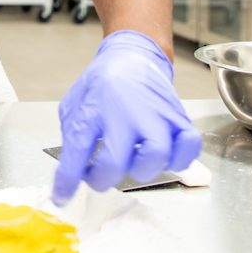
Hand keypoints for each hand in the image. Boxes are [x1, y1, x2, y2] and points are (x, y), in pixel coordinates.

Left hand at [53, 30, 201, 202]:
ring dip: (144, 169)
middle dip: (104, 178)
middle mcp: (125, 111)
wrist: (133, 56)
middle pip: (116, 160)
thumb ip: (71, 139)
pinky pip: (189, 146)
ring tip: (135, 160)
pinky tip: (165, 155)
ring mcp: (155, 114)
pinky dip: (180, 158)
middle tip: (101, 174)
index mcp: (93, 107)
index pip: (76, 150)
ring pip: (157, 155)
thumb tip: (65, 178)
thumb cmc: (103, 84)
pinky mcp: (179, 117)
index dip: (67, 180)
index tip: (62, 197)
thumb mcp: (75, 104)